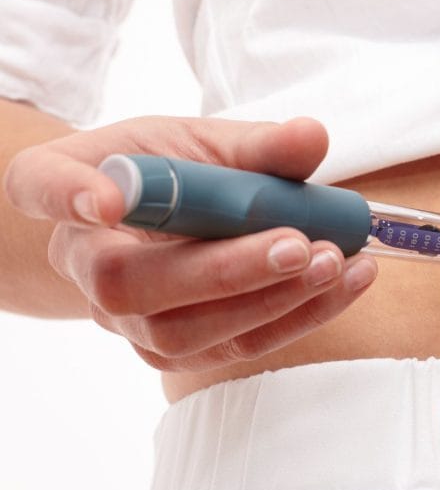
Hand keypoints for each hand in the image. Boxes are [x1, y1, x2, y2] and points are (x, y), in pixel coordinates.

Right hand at [4, 116, 376, 370]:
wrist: (166, 226)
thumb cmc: (175, 173)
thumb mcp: (205, 142)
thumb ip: (256, 144)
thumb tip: (311, 138)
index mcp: (69, 186)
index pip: (42, 186)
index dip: (68, 195)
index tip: (106, 200)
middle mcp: (84, 264)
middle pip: (132, 286)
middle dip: (224, 271)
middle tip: (300, 243)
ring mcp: (126, 320)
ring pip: (185, 333)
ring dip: (274, 302)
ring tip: (339, 263)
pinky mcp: (176, 350)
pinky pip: (234, 347)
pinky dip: (300, 316)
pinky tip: (347, 282)